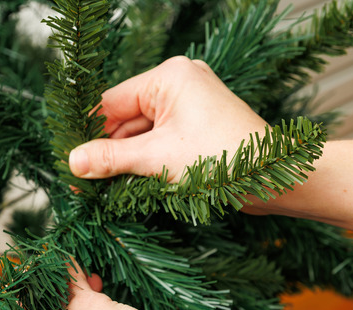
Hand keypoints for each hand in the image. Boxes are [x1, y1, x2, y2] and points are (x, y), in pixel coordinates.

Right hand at [68, 56, 267, 182]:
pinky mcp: (199, 127)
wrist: (279, 178)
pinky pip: (162, 140)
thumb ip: (111, 158)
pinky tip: (137, 184)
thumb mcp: (157, 159)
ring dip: (130, 161)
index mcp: (169, 78)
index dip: (92, 134)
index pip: (112, 103)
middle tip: (87, 184)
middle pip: (126, 119)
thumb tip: (73, 161)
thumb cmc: (224, 159)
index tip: (73, 163)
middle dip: (112, 152)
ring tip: (111, 189)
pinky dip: (149, 162)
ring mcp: (191, 106)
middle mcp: (180, 84)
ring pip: (143, 134)